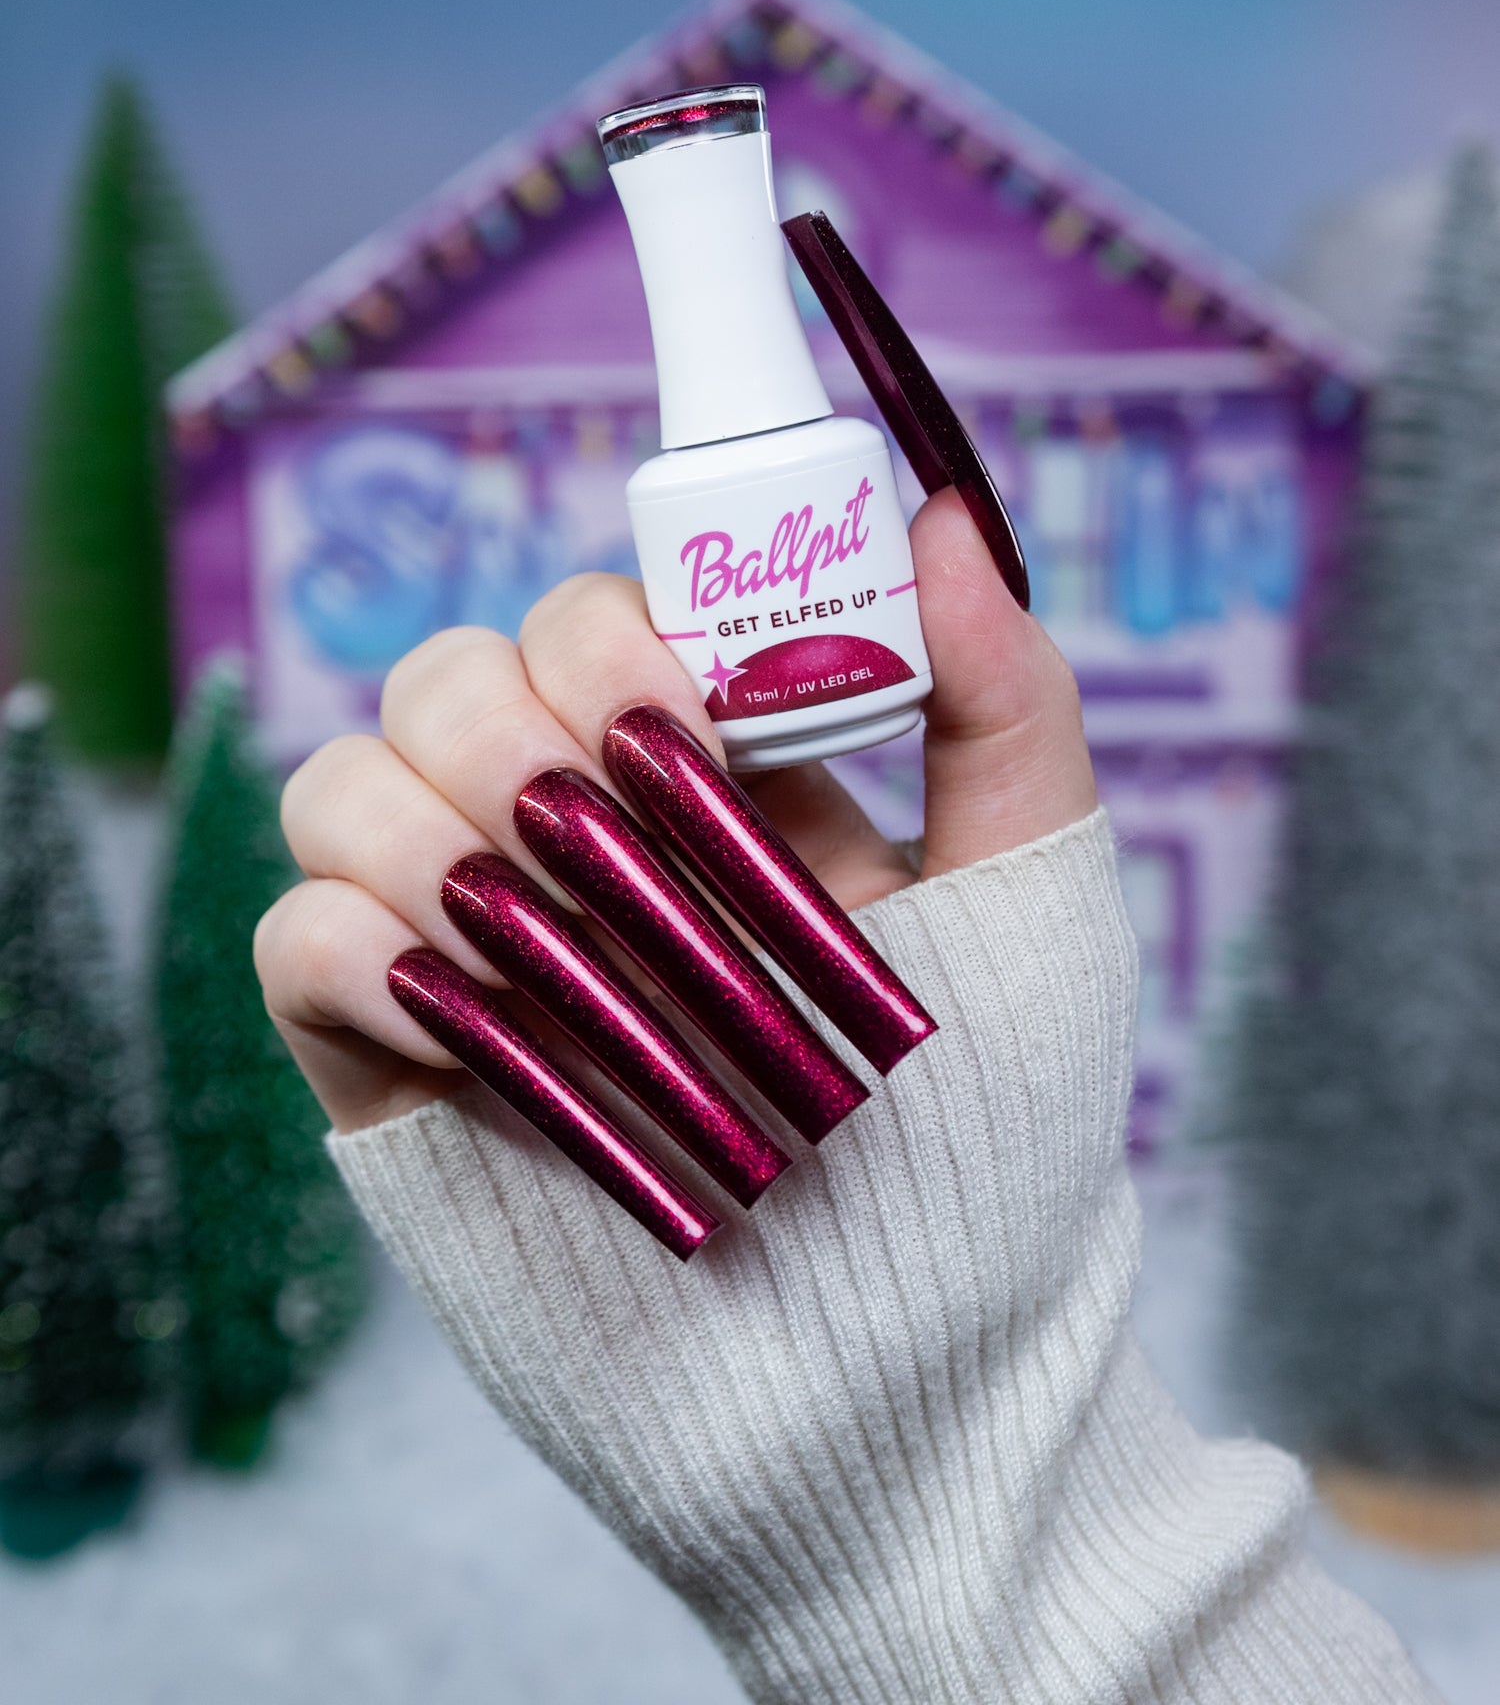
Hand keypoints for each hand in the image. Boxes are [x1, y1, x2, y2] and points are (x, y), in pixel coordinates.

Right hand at [255, 487, 1094, 1136]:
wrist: (907, 1383)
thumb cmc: (994, 1143)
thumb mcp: (1036, 898)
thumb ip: (1003, 697)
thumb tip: (941, 512)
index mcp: (708, 783)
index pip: (596, 617)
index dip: (617, 633)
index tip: (694, 717)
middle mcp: (577, 843)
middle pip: (450, 674)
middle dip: (521, 736)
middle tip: (625, 840)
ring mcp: (479, 948)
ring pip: (345, 781)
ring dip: (432, 831)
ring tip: (561, 938)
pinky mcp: (399, 1065)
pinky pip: (296, 938)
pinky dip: (357, 943)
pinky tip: (470, 1010)